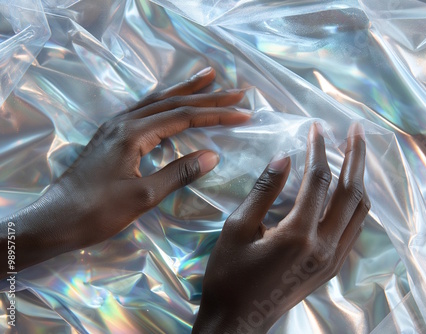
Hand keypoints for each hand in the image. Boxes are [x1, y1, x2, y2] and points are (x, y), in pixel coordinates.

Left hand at [0, 67, 249, 273]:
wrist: (55, 220)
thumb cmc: (98, 211)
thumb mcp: (143, 196)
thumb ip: (178, 173)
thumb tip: (213, 155)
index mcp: (133, 133)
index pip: (183, 117)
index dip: (215, 114)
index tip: (242, 112)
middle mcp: (124, 122)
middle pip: (172, 102)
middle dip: (206, 96)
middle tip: (235, 90)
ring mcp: (115, 127)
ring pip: (156, 101)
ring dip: (184, 90)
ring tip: (207, 78)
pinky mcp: (111, 135)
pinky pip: (144, 109)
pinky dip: (164, 101)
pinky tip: (170, 101)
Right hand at [193, 123, 369, 332]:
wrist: (239, 321)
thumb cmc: (229, 275)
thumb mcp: (238, 228)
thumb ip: (264, 190)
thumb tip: (286, 157)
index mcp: (298, 235)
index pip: (318, 180)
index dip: (318, 149)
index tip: (316, 126)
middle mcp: (324, 247)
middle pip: (351, 191)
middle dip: (355, 156)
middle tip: (357, 129)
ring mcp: (333, 259)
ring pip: (359, 211)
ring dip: (359, 178)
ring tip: (355, 153)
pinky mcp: (332, 267)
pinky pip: (354, 228)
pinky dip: (355, 202)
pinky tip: (347, 189)